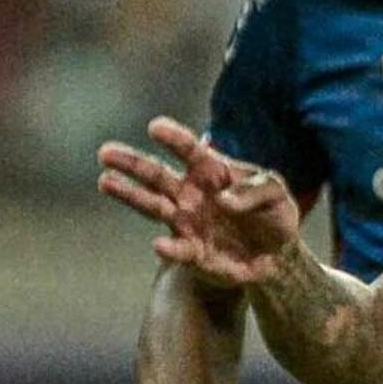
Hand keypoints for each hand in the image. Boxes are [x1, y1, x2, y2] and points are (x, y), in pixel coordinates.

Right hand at [98, 119, 299, 289]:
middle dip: (131, 163)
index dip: (173, 138)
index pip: (189, 150)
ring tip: (106, 181)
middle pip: (155, 175)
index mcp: (210, 171)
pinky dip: (169, 249)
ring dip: (130, 195)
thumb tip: (226, 199)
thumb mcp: (275, 193)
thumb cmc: (272, 214)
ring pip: (153, 206)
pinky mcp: (193, 253)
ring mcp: (187, 223)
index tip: (156, 127)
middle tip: (105, 152)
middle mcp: (190, 194)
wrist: (278, 256)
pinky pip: (177, 250)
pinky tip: (159, 245)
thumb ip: (256, 189)